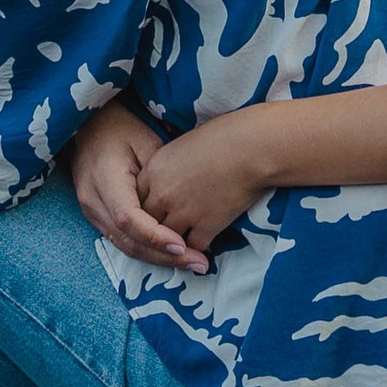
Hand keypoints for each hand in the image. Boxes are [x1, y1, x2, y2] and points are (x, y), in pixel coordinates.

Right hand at [69, 98, 206, 271]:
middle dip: (164, 256)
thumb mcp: (146, 141)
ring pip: (125, 246)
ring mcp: (90, 211)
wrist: (88, 125)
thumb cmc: (121, 126)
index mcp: (103, 177)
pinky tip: (171, 254)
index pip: (129, 218)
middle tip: (199, 264)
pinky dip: (147, 249)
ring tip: (191, 263)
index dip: (156, 236)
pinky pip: (121, 240)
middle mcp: (92, 200)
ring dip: (158, 258)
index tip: (184, 246)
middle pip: (128, 240)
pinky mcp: (96, 216)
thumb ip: (161, 177)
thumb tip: (184, 211)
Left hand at [137, 113, 280, 259]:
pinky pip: (193, 248)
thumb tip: (171, 180)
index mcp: (154, 171)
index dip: (145, 209)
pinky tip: (203, 245)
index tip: (156, 212)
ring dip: (175, 243)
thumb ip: (168, 168)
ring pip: (167, 241)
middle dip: (156, 229)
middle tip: (166, 234)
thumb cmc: (223, 137)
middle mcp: (162, 195)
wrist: (251, 148)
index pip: (135, 201)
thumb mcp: (182, 146)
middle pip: (146, 224)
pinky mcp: (206, 227)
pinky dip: (198, 249)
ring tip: (182, 246)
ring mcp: (183, 213)